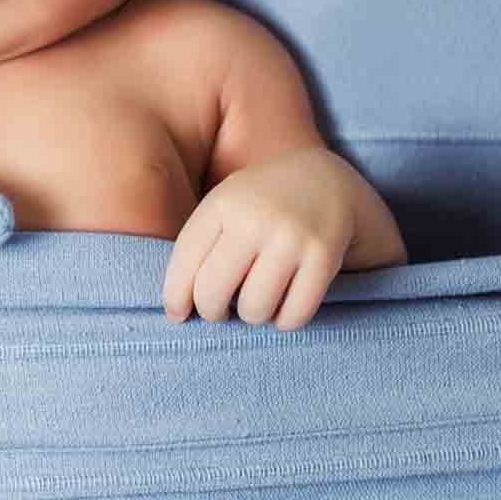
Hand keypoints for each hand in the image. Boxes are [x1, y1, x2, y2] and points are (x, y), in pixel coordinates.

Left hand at [162, 150, 357, 331]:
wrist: (324, 178)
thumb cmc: (261, 203)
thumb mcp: (225, 205)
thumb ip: (201, 246)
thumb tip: (176, 311)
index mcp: (222, 204)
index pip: (185, 262)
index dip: (176, 297)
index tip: (178, 314)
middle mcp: (253, 219)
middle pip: (213, 293)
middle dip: (212, 312)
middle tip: (222, 309)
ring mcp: (290, 237)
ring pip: (254, 309)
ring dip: (252, 315)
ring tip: (257, 301)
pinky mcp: (323, 256)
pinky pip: (294, 315)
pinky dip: (285, 321)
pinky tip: (283, 308)